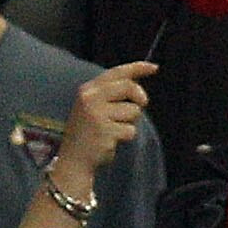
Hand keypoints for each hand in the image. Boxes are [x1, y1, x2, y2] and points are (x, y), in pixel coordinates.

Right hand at [53, 58, 156, 188]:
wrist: (73, 160)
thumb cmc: (88, 132)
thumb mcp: (92, 106)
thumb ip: (111, 93)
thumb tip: (137, 83)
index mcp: (88, 90)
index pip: (117, 73)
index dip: (138, 68)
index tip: (154, 68)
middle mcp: (90, 98)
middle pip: (128, 87)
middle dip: (140, 97)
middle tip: (141, 105)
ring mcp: (97, 115)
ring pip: (133, 111)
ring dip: (129, 122)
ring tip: (113, 130)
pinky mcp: (106, 132)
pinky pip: (131, 130)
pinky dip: (126, 137)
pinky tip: (111, 141)